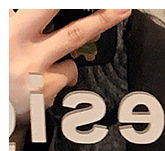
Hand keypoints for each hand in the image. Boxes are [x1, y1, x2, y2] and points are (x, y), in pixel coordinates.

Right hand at [9, 9, 130, 148]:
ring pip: (71, 65)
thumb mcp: (3, 32)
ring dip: (63, 63)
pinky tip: (36, 84)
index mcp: (10, 30)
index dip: (63, 1)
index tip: (96, 1)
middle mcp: (24, 52)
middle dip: (103, 19)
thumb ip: (19, 19)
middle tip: (122, 9)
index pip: (45, 7)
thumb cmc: (0, 63)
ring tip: (37, 68)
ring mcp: (37, 77)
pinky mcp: (45, 97)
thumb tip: (44, 11)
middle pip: (74, 34)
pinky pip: (62, 84)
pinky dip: (55, 81)